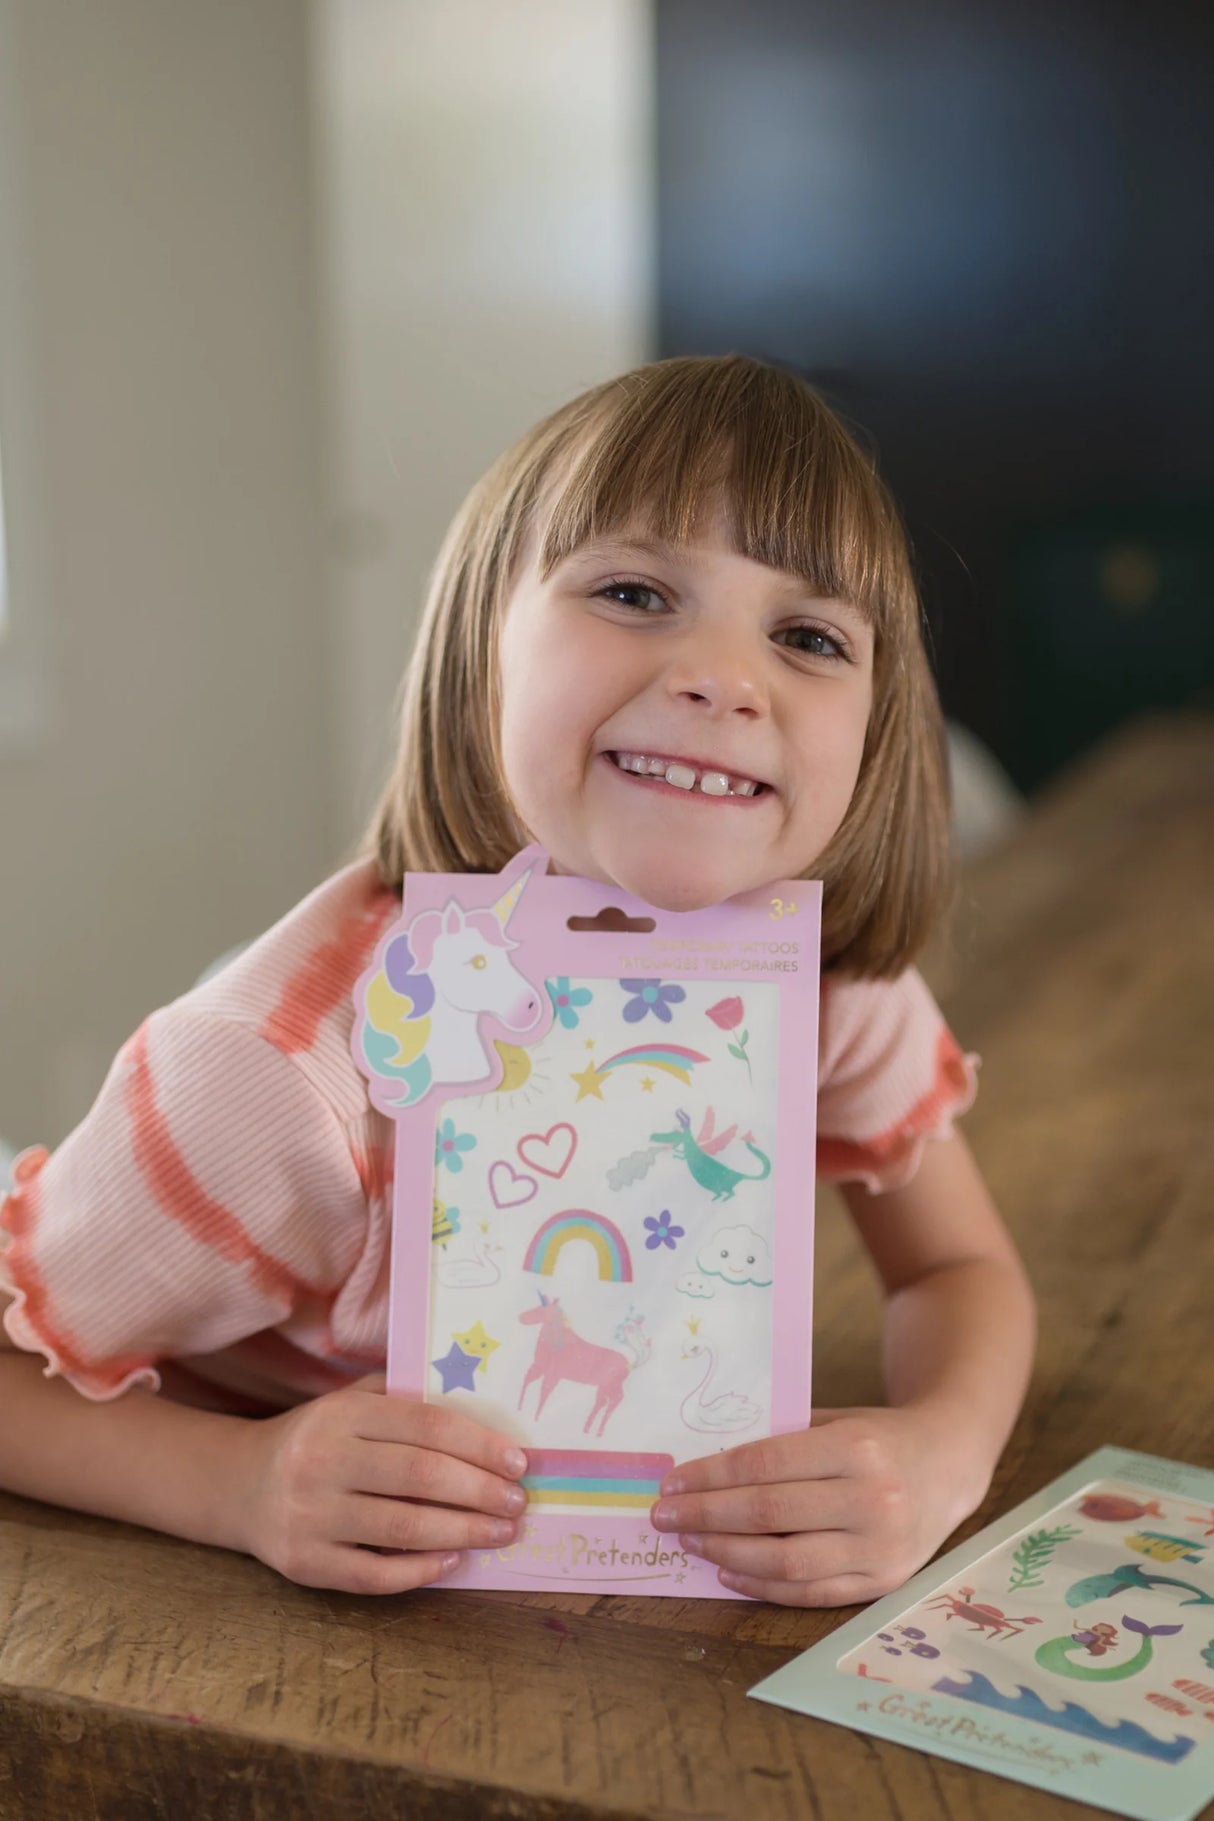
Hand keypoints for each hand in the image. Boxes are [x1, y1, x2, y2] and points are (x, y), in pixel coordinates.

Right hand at [234, 1373, 527, 1593]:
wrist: (239, 1485)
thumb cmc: (317, 1439)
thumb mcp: (350, 1402)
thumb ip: (404, 1399)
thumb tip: (483, 1410)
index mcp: (340, 1413)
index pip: (425, 1425)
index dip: (479, 1445)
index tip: (518, 1461)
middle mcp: (321, 1461)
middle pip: (419, 1476)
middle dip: (480, 1491)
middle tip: (518, 1502)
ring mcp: (309, 1516)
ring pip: (403, 1528)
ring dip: (463, 1532)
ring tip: (501, 1532)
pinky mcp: (303, 1564)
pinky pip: (373, 1575)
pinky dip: (420, 1570)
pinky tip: (453, 1560)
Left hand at [649, 1405, 987, 1605]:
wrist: (949, 1463)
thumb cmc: (877, 1436)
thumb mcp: (835, 1420)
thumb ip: (780, 1440)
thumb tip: (704, 1465)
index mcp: (857, 1448)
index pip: (766, 1466)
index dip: (712, 1477)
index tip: (672, 1483)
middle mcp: (873, 1500)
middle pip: (770, 1516)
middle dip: (707, 1517)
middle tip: (665, 1516)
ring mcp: (881, 1548)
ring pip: (787, 1562)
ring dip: (727, 1555)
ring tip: (691, 1542)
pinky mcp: (883, 1583)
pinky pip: (812, 1592)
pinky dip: (764, 1586)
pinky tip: (729, 1571)